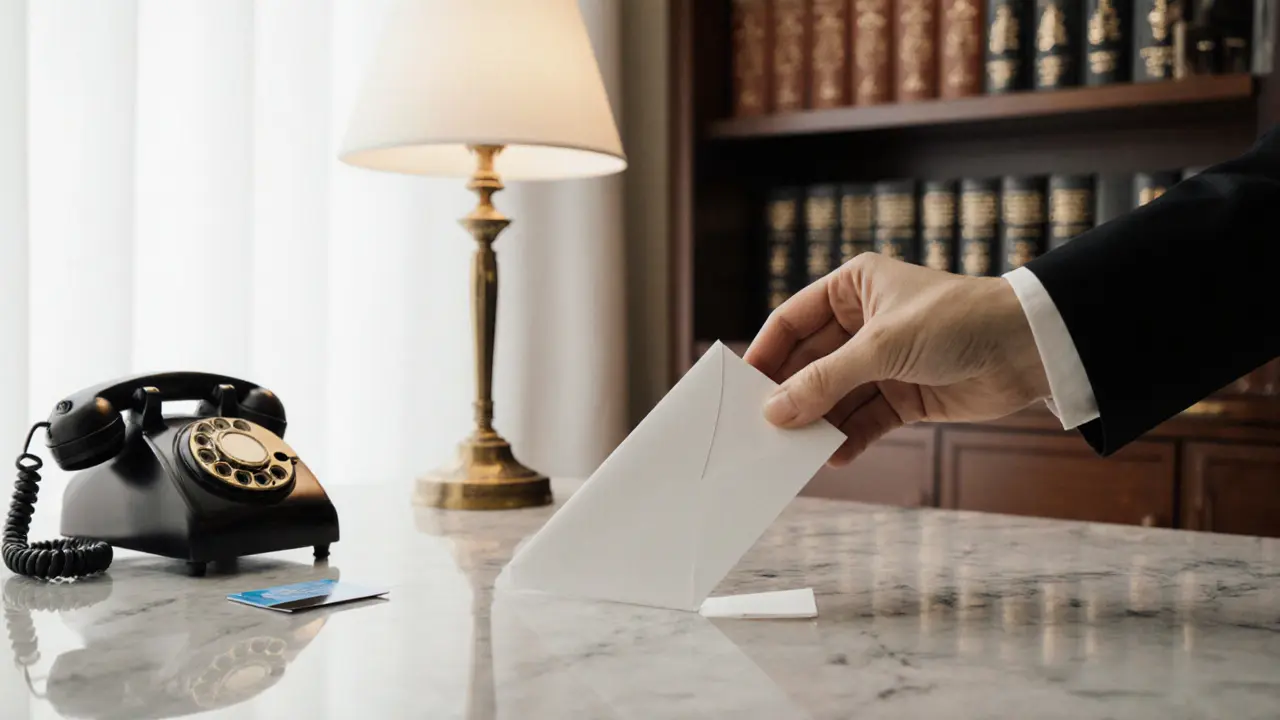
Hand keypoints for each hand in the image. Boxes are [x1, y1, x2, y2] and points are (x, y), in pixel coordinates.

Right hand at [745, 253, 1050, 465]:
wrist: (1031, 348)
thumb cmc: (958, 321)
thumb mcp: (881, 347)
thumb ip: (824, 381)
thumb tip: (774, 410)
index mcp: (853, 288)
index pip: (792, 321)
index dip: (766, 354)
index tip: (741, 388)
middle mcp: (863, 323)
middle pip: (810, 363)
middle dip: (791, 395)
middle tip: (762, 429)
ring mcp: (884, 361)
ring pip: (835, 396)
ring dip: (818, 421)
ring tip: (794, 451)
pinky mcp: (905, 396)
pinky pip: (865, 420)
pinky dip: (850, 438)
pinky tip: (834, 456)